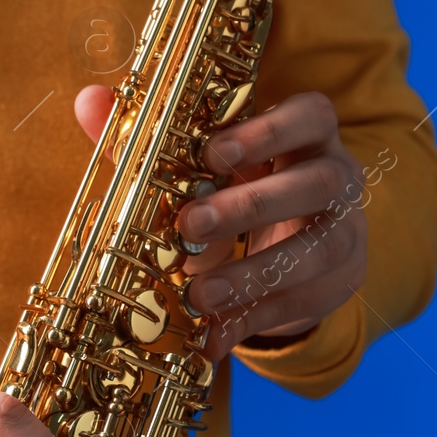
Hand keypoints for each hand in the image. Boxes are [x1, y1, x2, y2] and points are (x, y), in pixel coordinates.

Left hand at [75, 88, 367, 359]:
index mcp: (308, 134)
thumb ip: (152, 133)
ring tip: (201, 295)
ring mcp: (346, 232)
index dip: (269, 131)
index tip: (214, 153)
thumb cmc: (245, 185)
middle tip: (190, 226)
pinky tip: (213, 336)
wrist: (300, 244)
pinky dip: (253, 321)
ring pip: (320, 250)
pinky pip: (302, 304)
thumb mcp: (206, 162)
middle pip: (318, 184)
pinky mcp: (339, 283)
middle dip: (252, 205)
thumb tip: (90, 100)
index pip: (311, 115)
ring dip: (255, 274)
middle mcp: (338, 177)